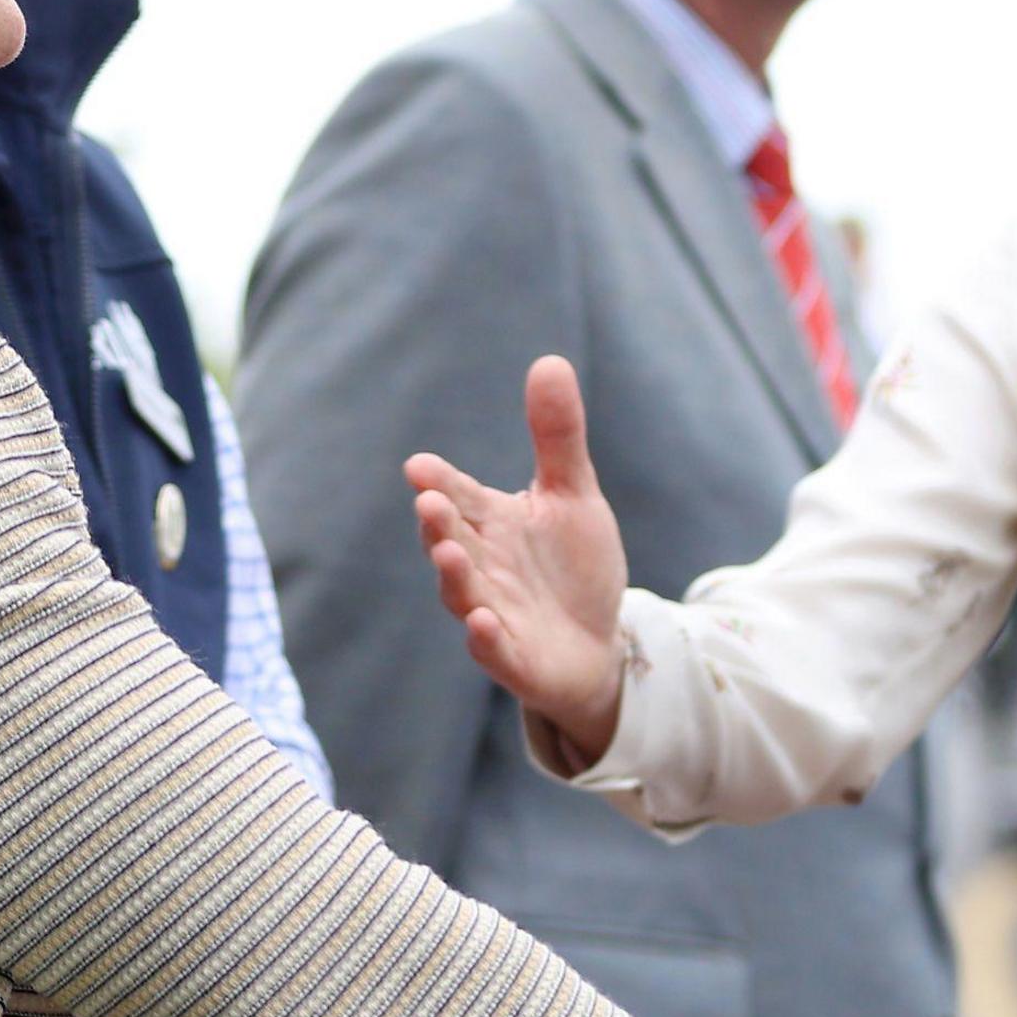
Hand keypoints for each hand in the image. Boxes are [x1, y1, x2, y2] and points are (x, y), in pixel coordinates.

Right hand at [407, 355, 632, 765]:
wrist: (597, 642)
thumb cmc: (573, 565)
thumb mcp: (573, 494)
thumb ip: (557, 436)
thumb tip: (550, 359)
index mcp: (491, 522)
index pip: (459, 496)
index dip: (439, 482)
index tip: (418, 466)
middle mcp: (482, 565)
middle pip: (452, 541)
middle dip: (438, 524)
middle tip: (429, 501)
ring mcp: (492, 612)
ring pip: (463, 593)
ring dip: (454, 575)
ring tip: (449, 552)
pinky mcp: (512, 657)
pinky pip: (492, 649)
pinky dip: (484, 636)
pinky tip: (482, 621)